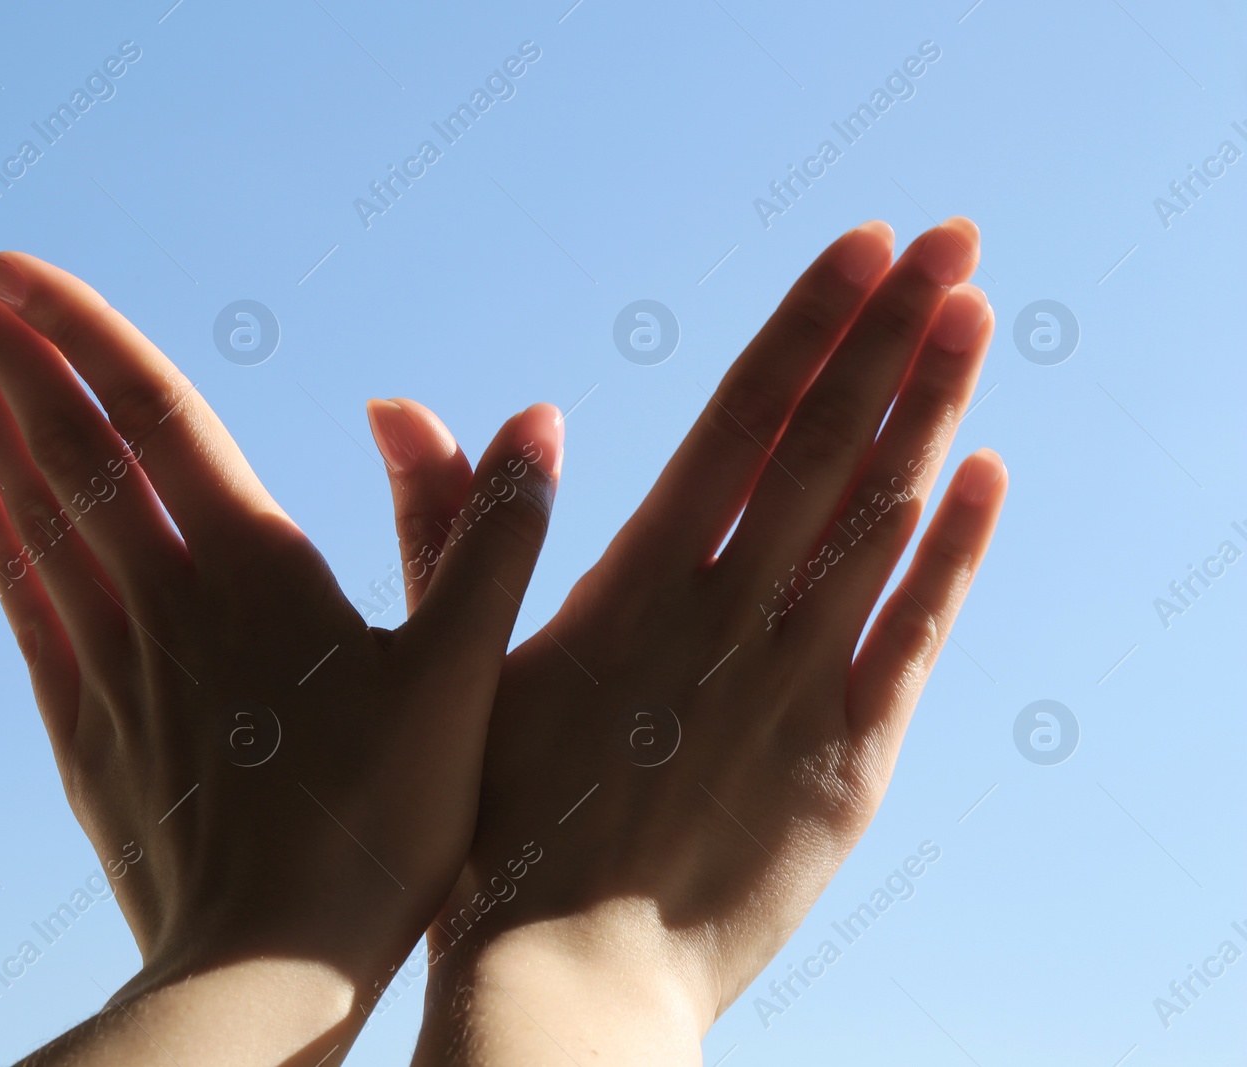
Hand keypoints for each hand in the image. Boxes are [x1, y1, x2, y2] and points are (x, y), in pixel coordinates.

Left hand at [0, 246, 563, 1064]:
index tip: (10, 263)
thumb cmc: (381, 827)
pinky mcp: (83, 723)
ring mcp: (110, 659)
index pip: (150, 410)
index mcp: (253, 567)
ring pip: (31, 509)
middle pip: (66, 442)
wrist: (264, 971)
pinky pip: (23, 601)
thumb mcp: (466, 676)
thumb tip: (538, 420)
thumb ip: (491, 539)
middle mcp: (163, 596)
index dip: (78, 327)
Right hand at [371, 219, 1006, 1063]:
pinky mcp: (844, 760)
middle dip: (889, 331)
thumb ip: (449, 525)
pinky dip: (952, 552)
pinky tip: (986, 472)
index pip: (740, 418)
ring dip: (932, 408)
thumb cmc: (494, 819)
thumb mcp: (454, 660)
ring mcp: (794, 684)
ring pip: (878, 520)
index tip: (863, 248)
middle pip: (824, 443)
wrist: (567, 979)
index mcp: (635, 582)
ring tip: (976, 311)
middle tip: (950, 237)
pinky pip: (912, 636)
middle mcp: (726, 614)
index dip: (805, 325)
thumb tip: (400, 405)